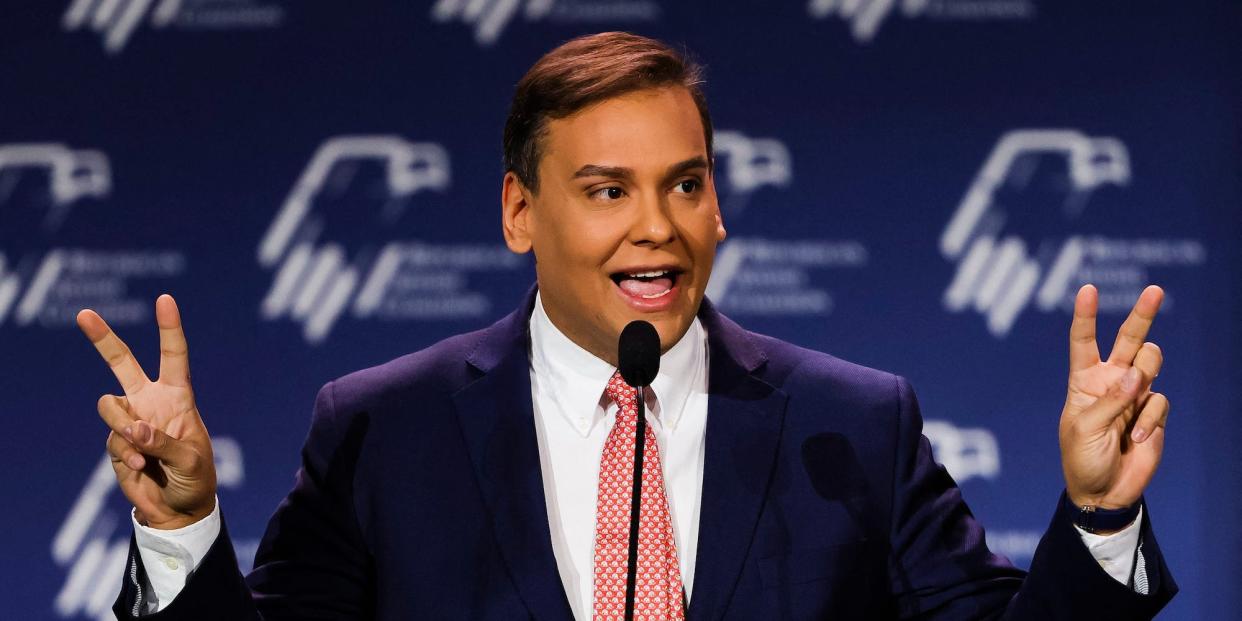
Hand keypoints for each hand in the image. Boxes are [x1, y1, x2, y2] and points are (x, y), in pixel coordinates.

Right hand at [77, 294, 216, 529]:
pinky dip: (126, 453)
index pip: (173, 356)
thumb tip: (136, 427)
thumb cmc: (196, 479)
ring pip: (109, 406)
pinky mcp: (116, 443)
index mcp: (178, 397)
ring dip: (123, 426)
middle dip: (102, 339)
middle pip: (122, 364)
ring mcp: (130, 421)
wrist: (179, 509)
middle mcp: (150, 402)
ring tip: (142, 452)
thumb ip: (164, 443)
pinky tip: (140, 468)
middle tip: (84, 314)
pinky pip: (113, 438)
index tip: (165, 299)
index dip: (169, 328)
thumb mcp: (191, 461)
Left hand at [1059, 284, 1168, 509]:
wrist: (1104, 491)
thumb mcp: (1084, 429)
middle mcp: (1110, 381)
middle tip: (1154, 289)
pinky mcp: (1154, 413)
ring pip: (1151, 364)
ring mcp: (1135, 395)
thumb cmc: (1082, 458)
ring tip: (1132, 405)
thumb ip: (1109, 401)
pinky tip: (1136, 440)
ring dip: (1145, 377)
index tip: (1088, 289)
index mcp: (1083, 381)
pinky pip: (1159, 401)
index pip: (1083, 342)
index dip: (1086, 316)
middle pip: (1128, 340)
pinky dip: (1149, 420)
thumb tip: (1136, 376)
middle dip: (1142, 314)